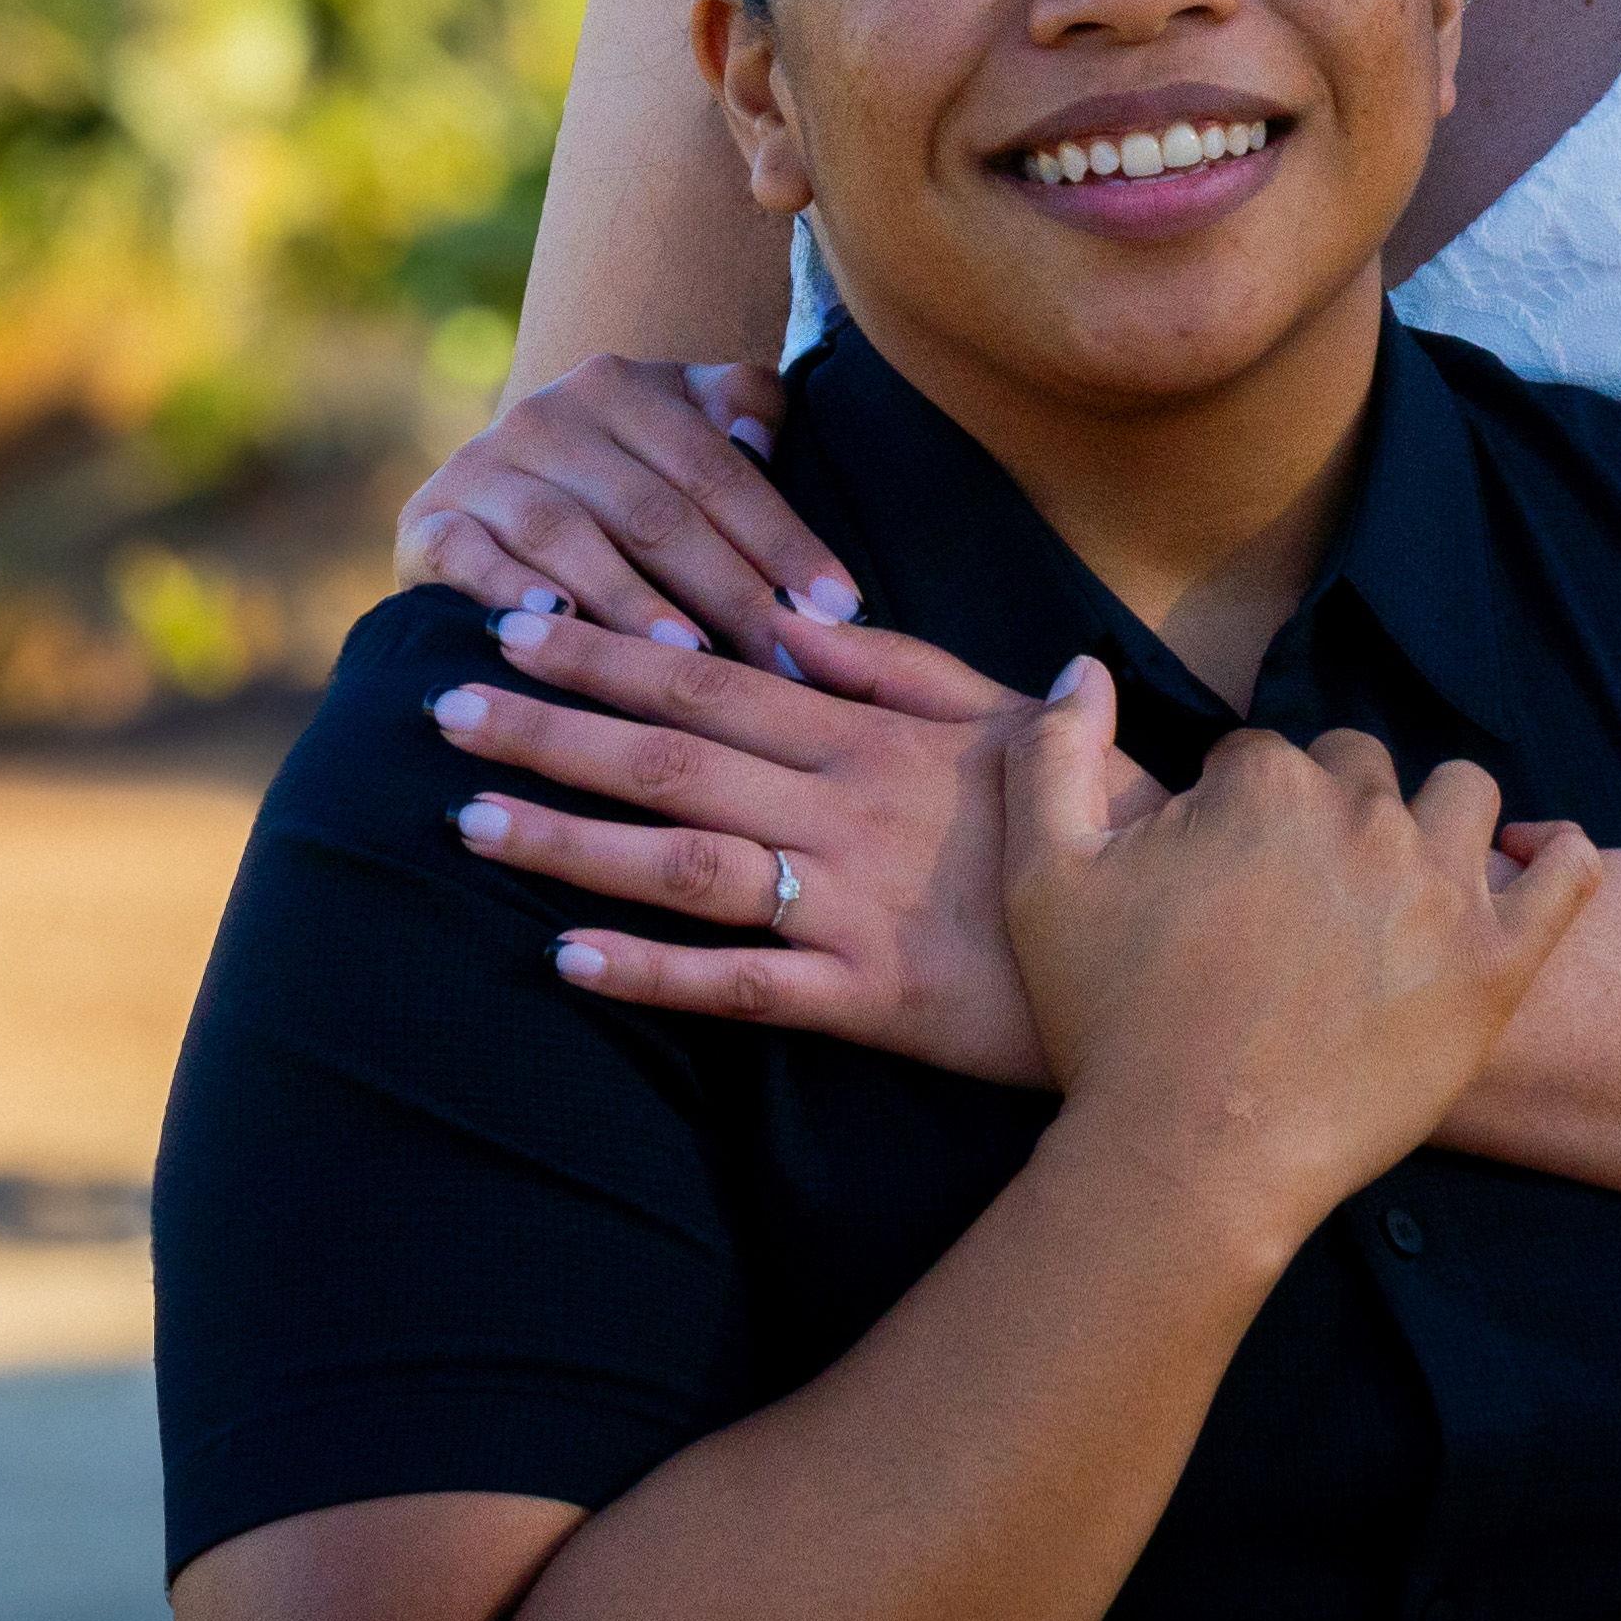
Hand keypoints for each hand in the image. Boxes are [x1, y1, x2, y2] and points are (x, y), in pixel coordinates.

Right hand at [396, 353, 857, 651]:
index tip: (842, 611)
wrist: (494, 503)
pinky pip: (470, 556)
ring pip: (567, 534)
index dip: (783, 539)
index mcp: (622, 385)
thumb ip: (742, 409)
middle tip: (782, 659)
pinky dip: (511, 591)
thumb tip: (762, 435)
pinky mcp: (426, 522)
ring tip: (689, 657)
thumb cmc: (626, 483)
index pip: (717, 468)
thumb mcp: (686, 429)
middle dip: (725, 589)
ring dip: (630, 599)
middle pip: (652, 509)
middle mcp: (546, 414)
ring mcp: (480, 466)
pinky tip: (556, 626)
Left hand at [443, 605, 1141, 1086]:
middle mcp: (845, 809)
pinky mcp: (870, 1001)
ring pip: (685, 863)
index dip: (602, 654)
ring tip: (468, 824)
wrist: (1180, 950)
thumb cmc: (1091, 818)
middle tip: (440, 708)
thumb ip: (896, 666)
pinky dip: (652, 973)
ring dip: (571, 842)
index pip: (708, 678)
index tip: (511, 627)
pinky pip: (742, 987)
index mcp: (869, 735)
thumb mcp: (1007, 714)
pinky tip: (566, 959)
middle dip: (549, 730)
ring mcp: (852, 905)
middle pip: (671, 759)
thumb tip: (789, 619)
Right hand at [999, 667, 1597, 1265]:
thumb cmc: (1111, 1026)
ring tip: (1395, 889)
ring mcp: (1442, 890)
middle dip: (1330, 814)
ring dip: (1432, 824)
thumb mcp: (1043, 876)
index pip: (1265, 756)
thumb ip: (1053, 750)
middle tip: (1297, 903)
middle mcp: (1365, 816)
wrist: (1190, 1161)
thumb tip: (1084, 665)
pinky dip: (1555, 854)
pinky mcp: (1498, 967)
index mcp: (1266, 784)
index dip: (1234, 811)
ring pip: (1464, 799)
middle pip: (1362, 769)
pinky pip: (1568, 872)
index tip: (1219, 881)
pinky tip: (1527, 864)